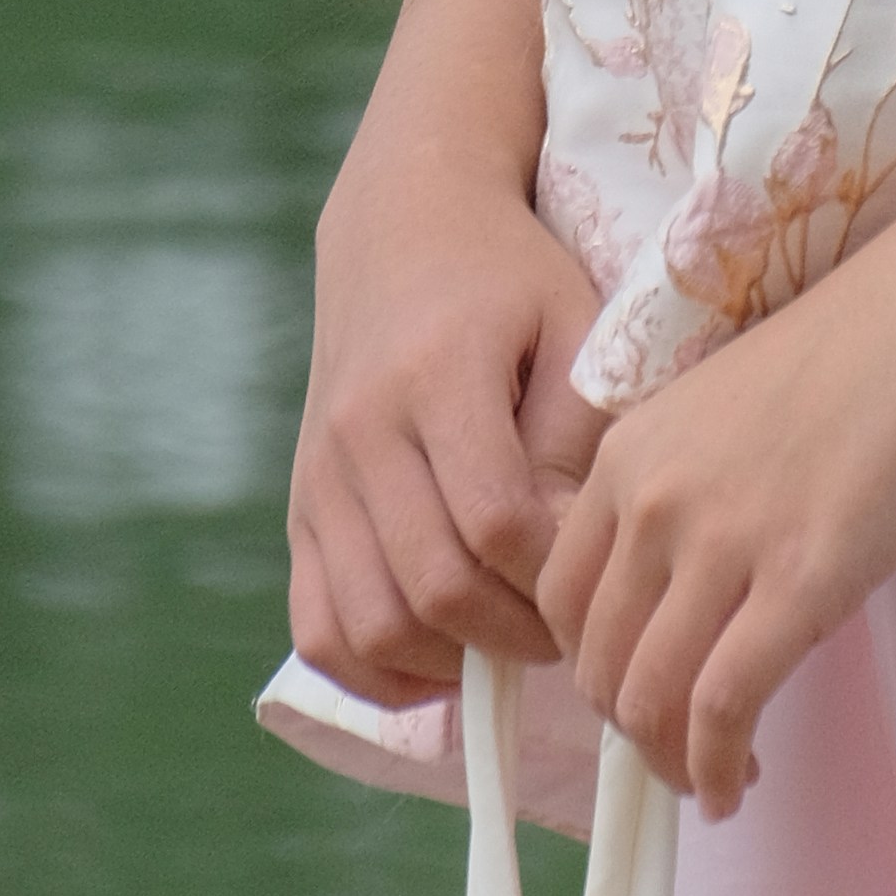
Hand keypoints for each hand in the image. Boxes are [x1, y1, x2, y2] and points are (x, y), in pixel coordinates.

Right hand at [288, 153, 603, 706]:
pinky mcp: (300, 510)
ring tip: (509, 638)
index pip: (495, 521)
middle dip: (516, 633)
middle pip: (434, 587)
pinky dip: (376, 672)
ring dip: (452, 661)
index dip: (554, 575)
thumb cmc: (511, 276)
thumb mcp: (573, 321)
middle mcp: (361, 432)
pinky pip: (317, 630)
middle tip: (567, 625)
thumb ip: (577, 432)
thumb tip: (569, 551)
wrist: (400, 224)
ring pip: (370, 625)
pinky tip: (441, 662)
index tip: (595, 576)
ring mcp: (320, 478)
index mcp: (437, 375)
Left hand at [539, 155, 895, 812]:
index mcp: (625, 456)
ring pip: (648, 697)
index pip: (558, 597)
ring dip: (671, 762)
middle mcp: (651, 504)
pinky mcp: (798, 585)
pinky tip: (739, 785)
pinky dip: (719, 766)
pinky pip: (724, 707)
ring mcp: (721, 546)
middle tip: (676, 750)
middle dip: (628, 728)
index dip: (588, 664)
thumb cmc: (851, 356)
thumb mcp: (720, 411)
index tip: (634, 688)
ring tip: (711, 780)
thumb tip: (678, 592)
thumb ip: (680, 491)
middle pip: (596, 660)